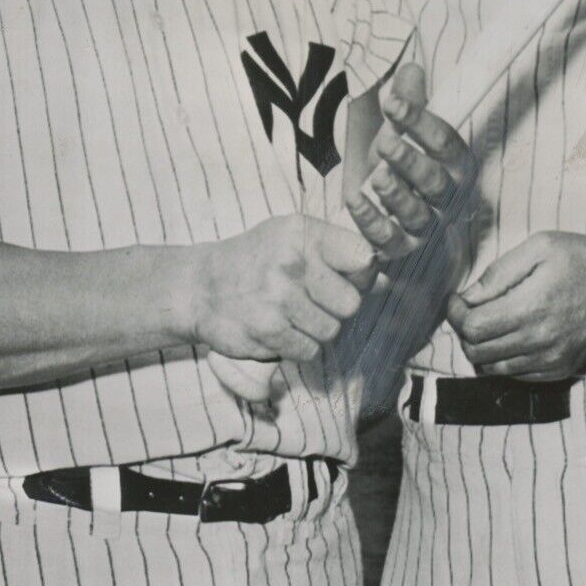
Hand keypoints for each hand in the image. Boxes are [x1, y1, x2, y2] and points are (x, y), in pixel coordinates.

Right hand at [184, 215, 376, 367]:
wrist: (200, 286)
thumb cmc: (256, 259)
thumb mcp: (292, 238)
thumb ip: (338, 252)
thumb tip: (385, 280)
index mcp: (302, 234)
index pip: (362, 257)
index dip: (361, 274)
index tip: (346, 276)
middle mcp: (291, 263)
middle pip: (351, 303)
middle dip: (336, 308)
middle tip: (312, 300)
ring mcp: (278, 298)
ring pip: (331, 331)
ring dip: (315, 329)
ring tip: (291, 313)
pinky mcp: (266, 331)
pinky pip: (309, 351)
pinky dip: (297, 346)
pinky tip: (279, 329)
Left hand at [346, 63, 476, 267]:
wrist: (380, 196)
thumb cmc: (398, 155)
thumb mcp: (400, 125)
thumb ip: (407, 99)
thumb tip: (409, 71)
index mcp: (455, 161)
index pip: (444, 142)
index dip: (420, 121)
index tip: (393, 103)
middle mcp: (447, 195)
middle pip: (435, 182)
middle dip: (411, 162)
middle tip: (386, 143)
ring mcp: (426, 224)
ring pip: (417, 214)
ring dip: (396, 196)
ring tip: (377, 177)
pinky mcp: (401, 245)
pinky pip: (389, 239)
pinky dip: (372, 222)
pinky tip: (356, 201)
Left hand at [446, 233, 585, 381]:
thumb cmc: (582, 261)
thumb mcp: (541, 247)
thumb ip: (500, 272)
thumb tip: (469, 296)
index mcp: (531, 307)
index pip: (472, 327)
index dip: (455, 314)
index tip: (457, 299)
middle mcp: (538, 341)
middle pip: (476, 352)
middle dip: (464, 330)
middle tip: (471, 310)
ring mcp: (549, 360)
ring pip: (492, 368)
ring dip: (482, 347)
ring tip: (490, 323)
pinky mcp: (558, 370)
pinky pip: (515, 374)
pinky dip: (503, 359)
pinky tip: (512, 335)